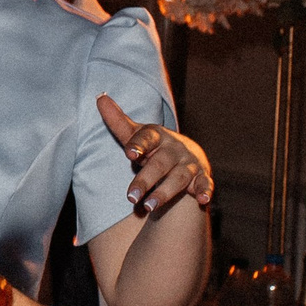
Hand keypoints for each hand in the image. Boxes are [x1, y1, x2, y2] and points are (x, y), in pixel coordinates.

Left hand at [97, 94, 213, 213]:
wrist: (185, 153)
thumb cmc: (153, 146)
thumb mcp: (136, 134)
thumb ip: (117, 121)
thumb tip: (100, 97)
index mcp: (157, 136)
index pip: (147, 138)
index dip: (139, 145)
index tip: (130, 154)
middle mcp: (174, 148)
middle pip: (160, 164)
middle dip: (145, 180)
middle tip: (130, 196)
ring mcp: (189, 163)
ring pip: (179, 178)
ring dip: (165, 193)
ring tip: (149, 207)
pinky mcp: (201, 178)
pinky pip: (205, 184)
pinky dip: (205, 191)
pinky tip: (203, 200)